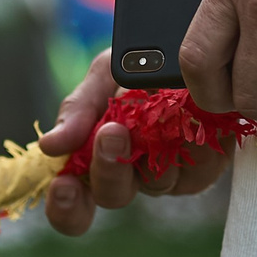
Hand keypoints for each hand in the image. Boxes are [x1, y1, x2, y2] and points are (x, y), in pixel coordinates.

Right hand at [37, 55, 227, 236]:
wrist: (192, 50)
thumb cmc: (139, 65)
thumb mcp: (103, 74)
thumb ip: (78, 108)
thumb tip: (51, 145)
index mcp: (95, 159)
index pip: (73, 204)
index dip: (64, 206)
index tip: (63, 185)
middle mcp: (131, 175)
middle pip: (114, 195)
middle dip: (109, 168)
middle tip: (111, 133)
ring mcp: (168, 175)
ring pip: (156, 183)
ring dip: (153, 149)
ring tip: (158, 110)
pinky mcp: (205, 168)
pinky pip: (196, 169)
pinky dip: (191, 143)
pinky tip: (190, 117)